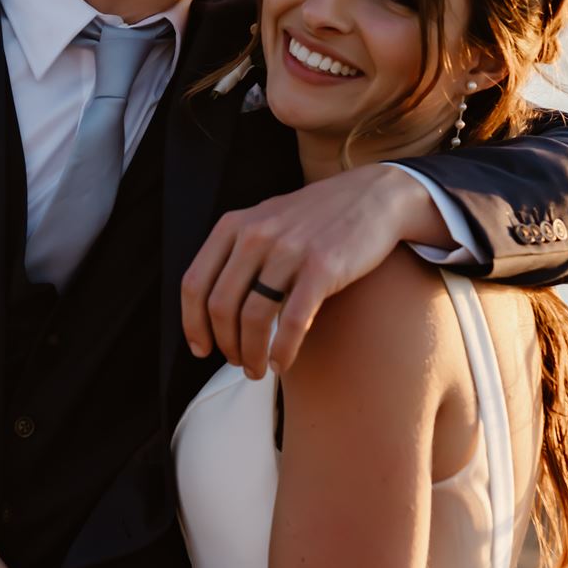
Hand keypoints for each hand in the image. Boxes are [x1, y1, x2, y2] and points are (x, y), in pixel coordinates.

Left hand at [181, 163, 440, 378]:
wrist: (375, 197)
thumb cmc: (317, 219)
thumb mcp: (267, 220)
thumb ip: (238, 252)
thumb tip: (212, 307)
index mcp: (235, 225)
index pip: (195, 284)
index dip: (192, 324)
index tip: (201, 350)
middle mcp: (256, 235)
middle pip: (221, 307)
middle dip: (225, 345)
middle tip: (237, 363)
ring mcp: (289, 250)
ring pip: (253, 318)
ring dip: (251, 354)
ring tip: (257, 370)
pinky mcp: (323, 267)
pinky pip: (292, 322)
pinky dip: (282, 351)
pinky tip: (282, 363)